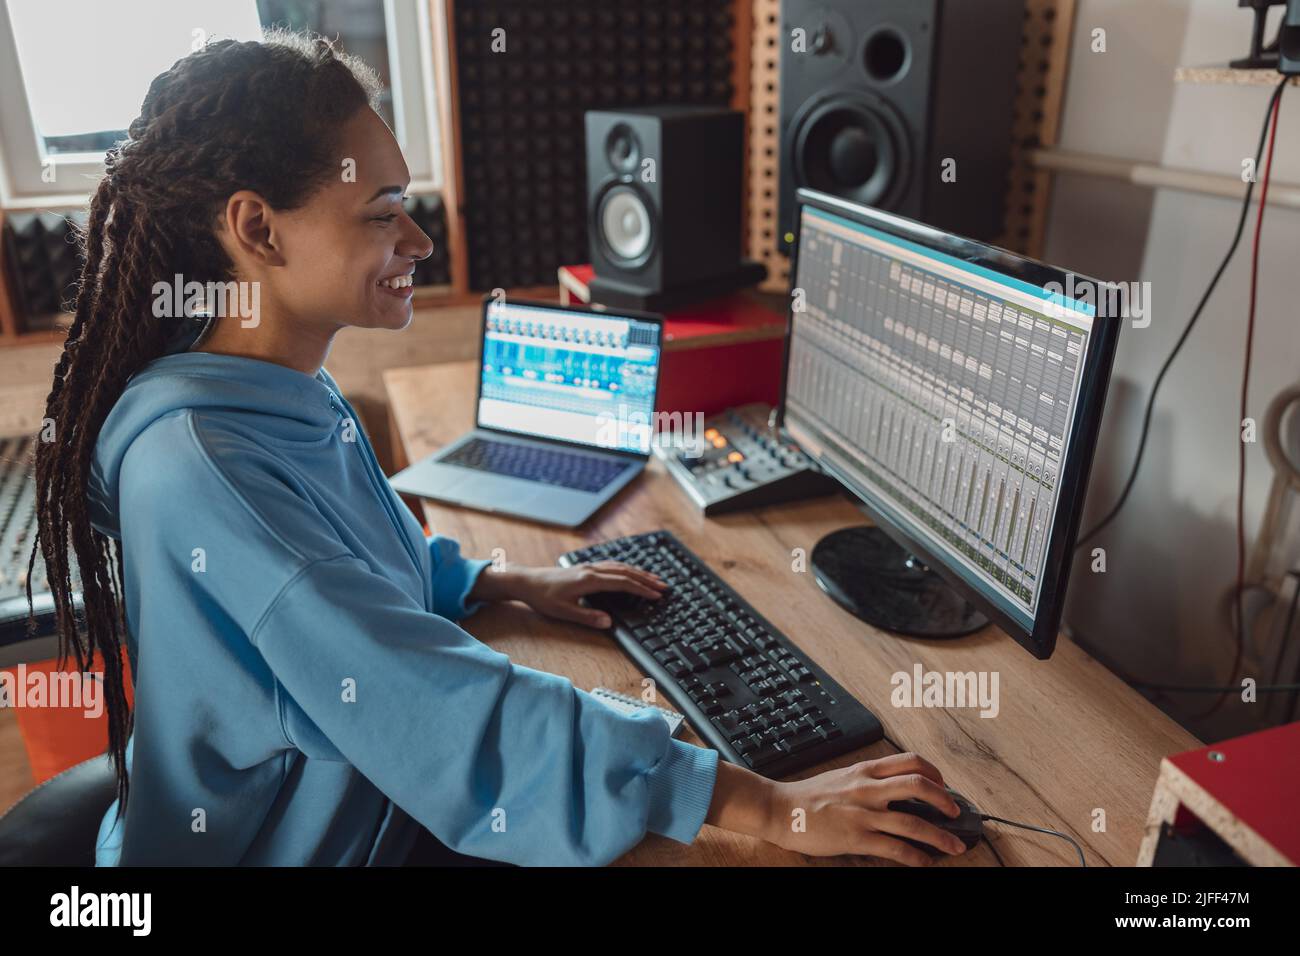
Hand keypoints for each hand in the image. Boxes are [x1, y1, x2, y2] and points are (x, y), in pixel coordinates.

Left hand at [470, 561, 665, 628]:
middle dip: (647, 579)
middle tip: (664, 586)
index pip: (622, 583)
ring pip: (620, 566)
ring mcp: (589, 566)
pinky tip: (631, 571)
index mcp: (589, 580)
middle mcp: (591, 570)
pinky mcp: (586, 566)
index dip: (641, 589)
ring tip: (654, 578)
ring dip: (639, 572)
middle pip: (626, 572)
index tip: (656, 595)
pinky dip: (627, 568)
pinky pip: (612, 564)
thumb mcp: (564, 612)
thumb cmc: (543, 597)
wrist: (527, 581)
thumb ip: (588, 617)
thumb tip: (609, 622)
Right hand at [707, 752, 966, 865]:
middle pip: (919, 785)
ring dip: (940, 836)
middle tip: (956, 812)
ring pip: (913, 821)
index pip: (910, 761)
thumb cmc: (808, 795)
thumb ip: (867, 780)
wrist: (780, 809)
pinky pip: (894, 848)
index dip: (934, 773)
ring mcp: (863, 813)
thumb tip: (894, 789)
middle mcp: (867, 788)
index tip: (944, 785)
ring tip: (955, 846)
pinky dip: (916, 857)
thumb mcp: (842, 777)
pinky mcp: (856, 837)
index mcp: (864, 770)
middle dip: (945, 800)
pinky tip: (924, 862)